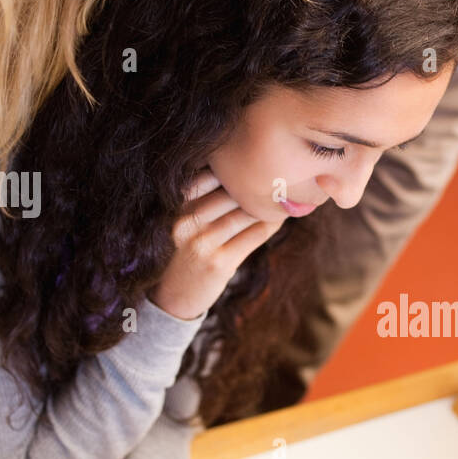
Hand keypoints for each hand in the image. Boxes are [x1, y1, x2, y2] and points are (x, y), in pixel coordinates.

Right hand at [148, 167, 285, 320]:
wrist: (172, 297)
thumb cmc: (182, 250)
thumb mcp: (182, 220)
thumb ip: (204, 198)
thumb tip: (245, 170)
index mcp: (174, 204)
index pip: (209, 172)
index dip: (237, 167)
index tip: (258, 161)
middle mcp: (185, 220)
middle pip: (231, 190)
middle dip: (256, 183)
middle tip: (280, 174)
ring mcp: (202, 242)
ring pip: (246, 211)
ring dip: (269, 203)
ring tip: (285, 194)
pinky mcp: (220, 262)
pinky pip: (255, 234)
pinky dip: (272, 223)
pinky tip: (280, 217)